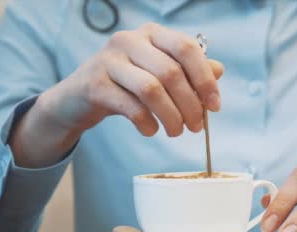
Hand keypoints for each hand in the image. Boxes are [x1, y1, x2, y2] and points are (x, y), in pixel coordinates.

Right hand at [9, 23, 222, 166]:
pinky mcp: (94, 84)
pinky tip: (151, 130)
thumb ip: (188, 71)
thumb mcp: (159, 74)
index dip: (205, 79)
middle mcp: (129, 40)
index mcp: (152, 34)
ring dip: (171, 116)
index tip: (215, 106)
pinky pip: (130, 106)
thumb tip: (219, 70)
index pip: (187, 48)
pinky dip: (147, 123)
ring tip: (176, 132)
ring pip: (152, 89)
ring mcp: (109, 60)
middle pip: (171, 72)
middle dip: (190, 105)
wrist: (77, 98)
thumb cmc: (126, 85)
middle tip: (196, 127)